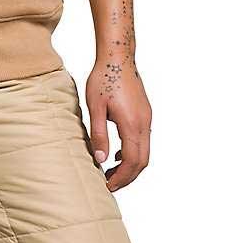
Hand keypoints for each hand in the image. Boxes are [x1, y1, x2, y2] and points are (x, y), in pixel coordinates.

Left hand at [85, 57, 150, 191]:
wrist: (118, 56)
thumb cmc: (104, 78)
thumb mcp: (95, 106)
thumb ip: (99, 134)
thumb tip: (101, 159)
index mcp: (132, 124)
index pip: (131, 161)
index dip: (121, 178)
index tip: (107, 185)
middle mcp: (144, 124)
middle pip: (142, 161)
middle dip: (127, 176)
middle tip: (110, 183)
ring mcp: (147, 118)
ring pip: (145, 152)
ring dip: (131, 165)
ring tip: (111, 170)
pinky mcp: (145, 113)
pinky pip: (144, 140)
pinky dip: (133, 152)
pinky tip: (117, 152)